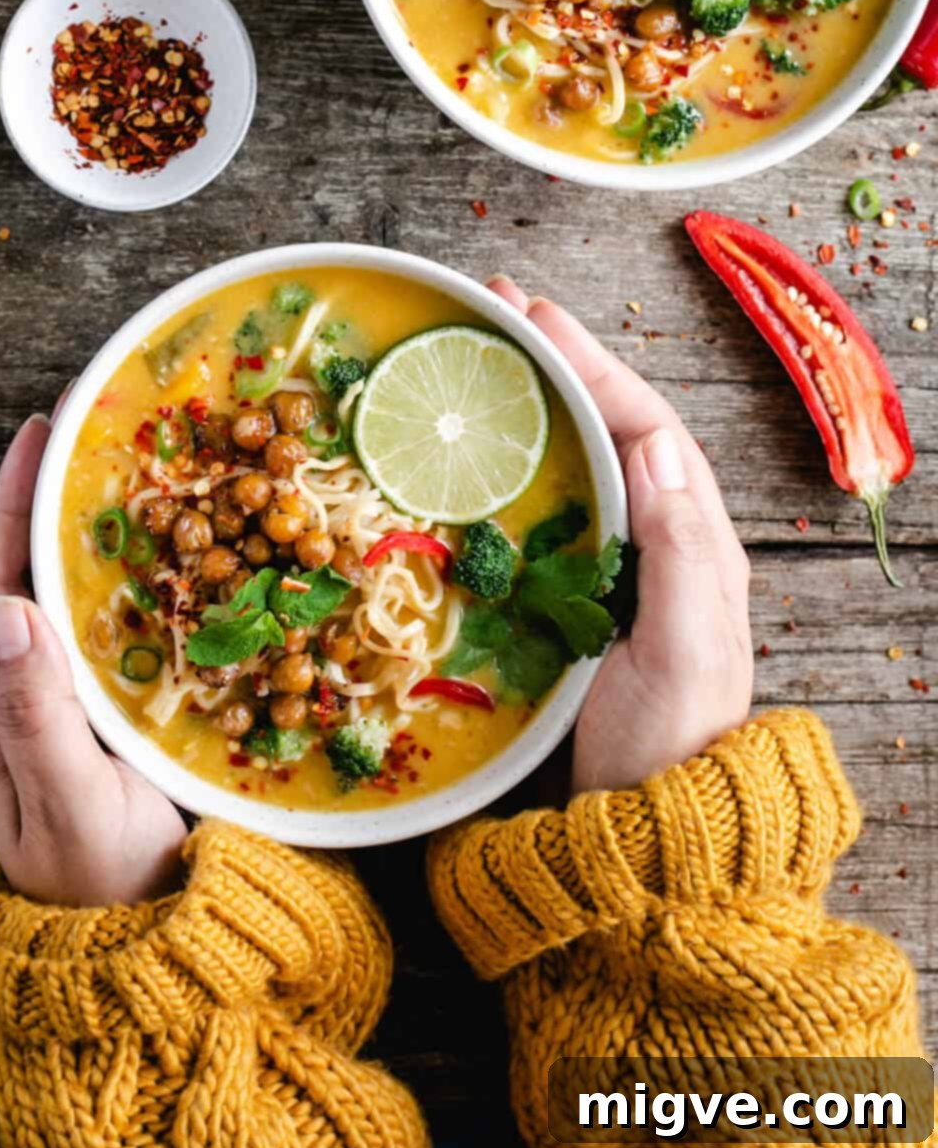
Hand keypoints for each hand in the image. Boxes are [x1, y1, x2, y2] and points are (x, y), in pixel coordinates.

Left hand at [0, 413, 187, 906]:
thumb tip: (10, 607)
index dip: (13, 504)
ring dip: (95, 532)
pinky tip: (182, 555)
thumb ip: (36, 715)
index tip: (39, 433)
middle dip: (50, 499)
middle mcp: (29, 697)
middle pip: (28, 576)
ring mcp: (75, 709)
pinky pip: (121, 630)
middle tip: (93, 431)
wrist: (156, 953)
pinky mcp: (121, 722)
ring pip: (74, 599)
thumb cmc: (106, 882)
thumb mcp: (67, 802)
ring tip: (136, 471)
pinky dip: (143, 580)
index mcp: (0, 707)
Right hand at [490, 279, 752, 794]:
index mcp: (690, 540)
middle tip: (492, 307)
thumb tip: (655, 445)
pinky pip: (529, 516)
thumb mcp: (689, 651)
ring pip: (563, 464)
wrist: (635, 840)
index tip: (534, 315)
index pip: (642, 424)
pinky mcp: (557, 604)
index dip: (589, 363)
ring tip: (472, 355)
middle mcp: (649, 542)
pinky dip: (496, 474)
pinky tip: (458, 457)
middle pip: (602, 427)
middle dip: (552, 363)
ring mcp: (600, 572)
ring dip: (523, 406)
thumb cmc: (668, 748)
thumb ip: (680, 552)